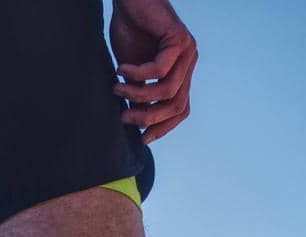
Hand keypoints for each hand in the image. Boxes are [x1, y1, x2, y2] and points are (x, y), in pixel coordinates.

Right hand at [110, 0, 197, 143]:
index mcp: (181, 72)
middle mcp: (188, 62)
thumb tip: (134, 121)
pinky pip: (159, 69)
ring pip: (169, 90)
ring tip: (117, 90)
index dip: (163, 127)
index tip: (142, 138)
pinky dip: (137, 74)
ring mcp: (187, 51)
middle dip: (149, 117)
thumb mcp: (133, 70)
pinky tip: (121, 69)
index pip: (180, 109)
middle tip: (124, 117)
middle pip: (177, 105)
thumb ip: (139, 92)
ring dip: (140, 96)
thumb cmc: (130, 29)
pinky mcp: (179, 39)